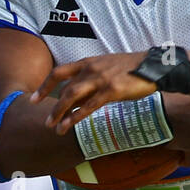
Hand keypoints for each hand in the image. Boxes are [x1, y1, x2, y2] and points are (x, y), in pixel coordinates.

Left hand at [31, 52, 159, 132]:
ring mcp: (100, 79)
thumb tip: (78, 99)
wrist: (153, 67)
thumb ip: (91, 81)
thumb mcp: (106, 70)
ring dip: (61, 113)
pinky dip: (77, 116)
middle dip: (51, 105)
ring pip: (73, 96)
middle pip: (63, 86)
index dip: (45, 85)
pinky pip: (90, 105)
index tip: (36, 98)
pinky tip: (70, 125)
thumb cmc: (131, 70)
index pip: (59, 72)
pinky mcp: (111, 91)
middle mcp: (91, 68)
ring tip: (55, 127)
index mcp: (88, 62)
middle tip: (45, 121)